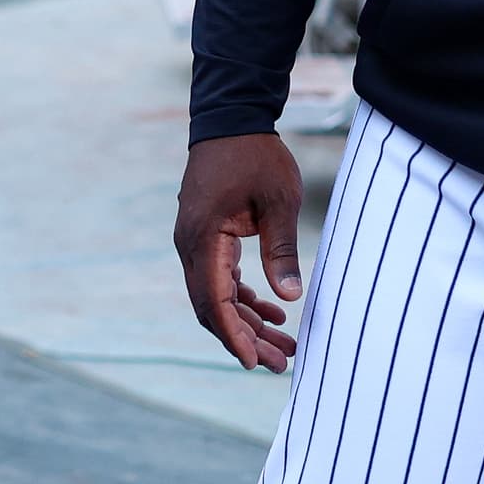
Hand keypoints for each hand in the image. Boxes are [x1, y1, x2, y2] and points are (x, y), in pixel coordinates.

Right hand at [174, 132, 306, 369]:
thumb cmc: (255, 156)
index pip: (214, 301)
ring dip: (248, 322)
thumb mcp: (278, 200)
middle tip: (282, 364)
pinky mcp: (206, 237)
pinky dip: (244, 298)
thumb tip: (292, 297)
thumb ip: (282, 249)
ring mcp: (195, 242)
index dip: (234, 336)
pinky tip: (274, 310)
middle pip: (214, 307)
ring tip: (286, 345)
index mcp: (203, 238)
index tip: (255, 363)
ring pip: (218, 296)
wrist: (231, 119)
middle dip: (247, 339)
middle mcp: (191, 245)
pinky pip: (220, 279)